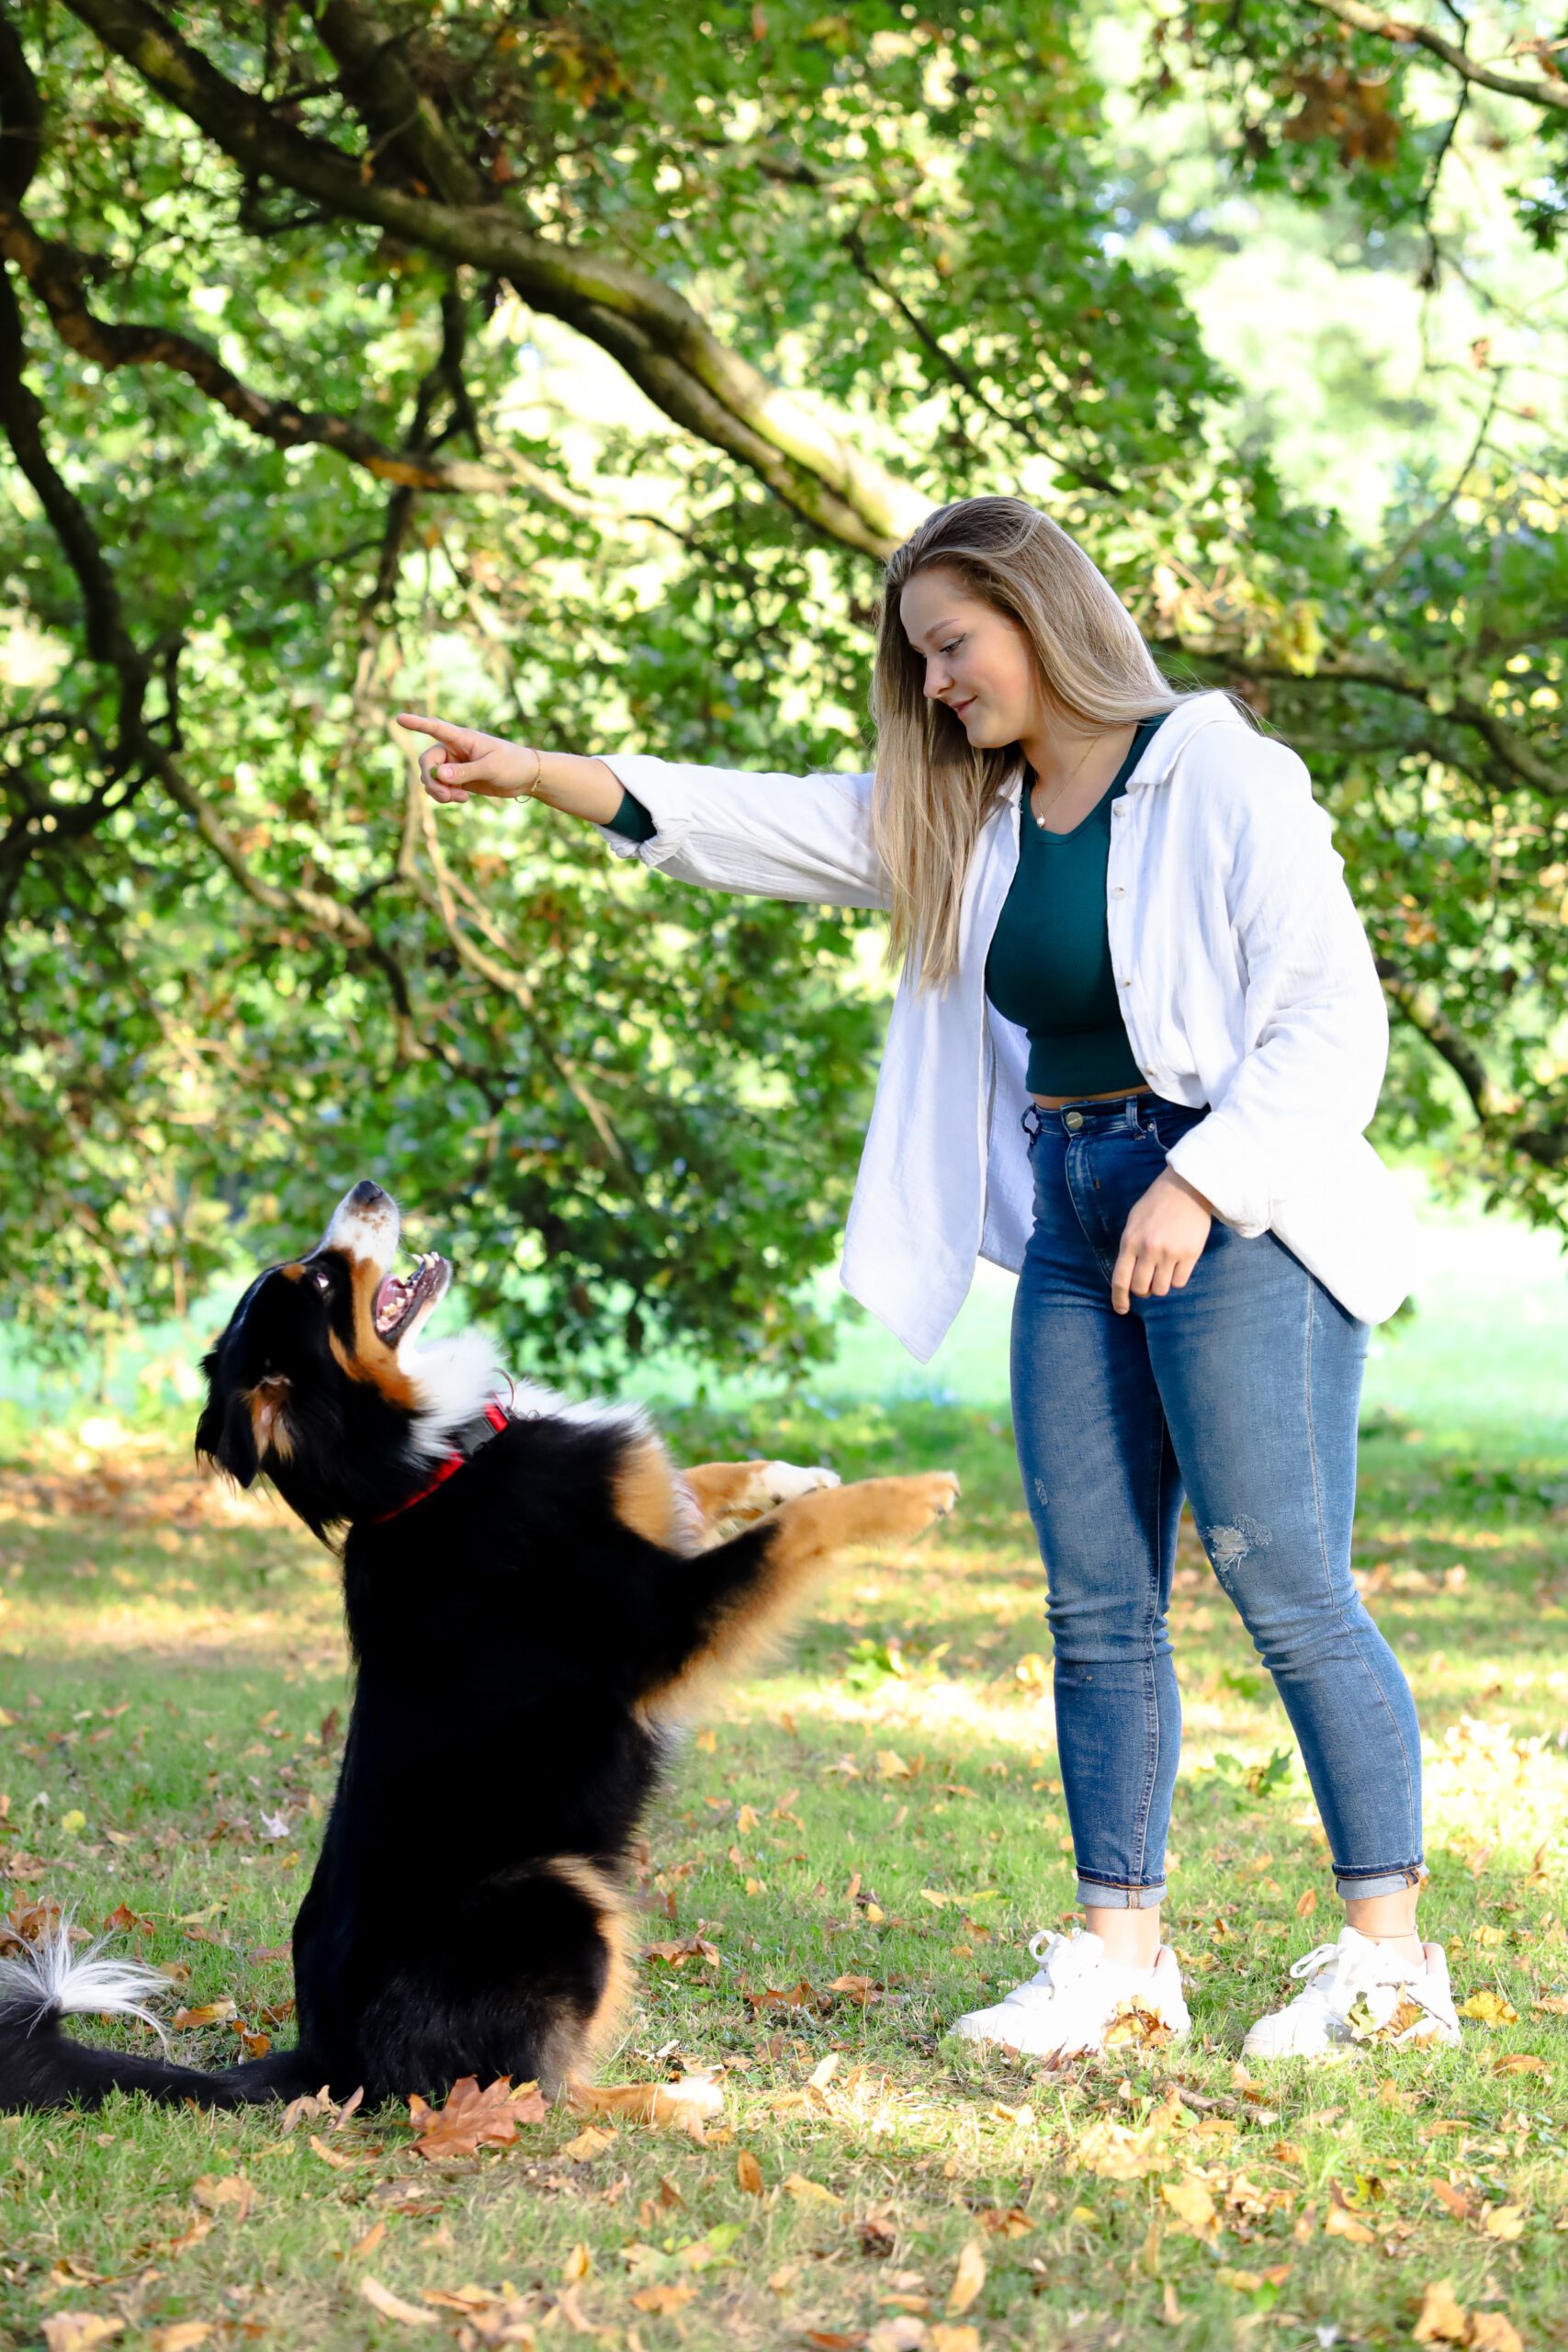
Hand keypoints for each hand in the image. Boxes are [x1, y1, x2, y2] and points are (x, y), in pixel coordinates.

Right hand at [396, 712, 541, 803]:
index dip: (417, 723)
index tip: (399, 718)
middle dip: (431, 780)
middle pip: (427, 762)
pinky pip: (441, 788)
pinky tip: (462, 800)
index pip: (435, 728)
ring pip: (431, 778)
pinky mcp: (458, 779)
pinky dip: (445, 796)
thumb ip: (464, 772)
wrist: (526, 777)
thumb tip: (438, 775)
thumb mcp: (490, 768)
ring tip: (457, 800)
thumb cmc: (512, 764)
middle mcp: (454, 749)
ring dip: (438, 791)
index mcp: (462, 738)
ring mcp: (455, 765)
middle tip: (445, 797)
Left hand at [1110, 1169, 1213, 1313]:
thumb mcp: (1133, 1222)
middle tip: (1147, 1283)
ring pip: (1161, 1289)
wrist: (1186, 1188)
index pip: (1120, 1280)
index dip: (1119, 1299)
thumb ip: (1129, 1247)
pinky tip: (1177, 1266)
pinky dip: (1176, 1279)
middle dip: (1143, 1290)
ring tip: (1164, 1271)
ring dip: (1160, 1285)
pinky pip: (1179, 1282)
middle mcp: (1149, 1250)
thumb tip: (1128, 1276)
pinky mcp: (1190, 1254)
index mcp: (1130, 1241)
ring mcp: (1170, 1253)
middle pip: (1141, 1288)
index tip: (1122, 1310)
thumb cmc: (1157, 1204)